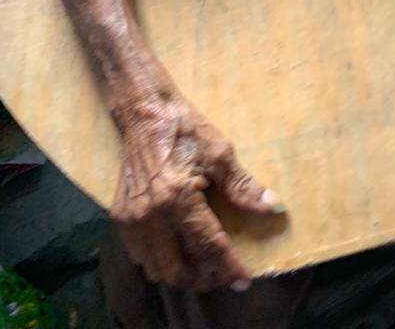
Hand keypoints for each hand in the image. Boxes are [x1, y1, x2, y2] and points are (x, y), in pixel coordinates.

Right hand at [110, 92, 283, 292]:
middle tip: (224, 273)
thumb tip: (274, 208)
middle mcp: (150, 215)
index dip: (229, 266)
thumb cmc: (186, 129)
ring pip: (157, 269)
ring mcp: (132, 219)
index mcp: (177, 197)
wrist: (145, 113)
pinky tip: (178, 250)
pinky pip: (141, 256)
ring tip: (204, 265)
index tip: (245, 280)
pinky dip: (161, 261)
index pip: (208, 245)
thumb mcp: (220, 153)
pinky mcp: (120, 218)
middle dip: (204, 277)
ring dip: (182, 273)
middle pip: (178, 269)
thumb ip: (244, 187)